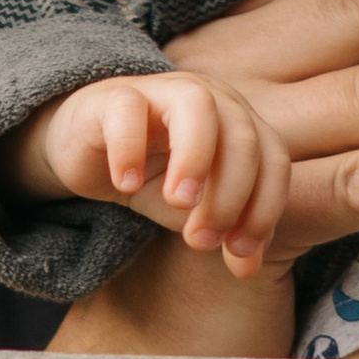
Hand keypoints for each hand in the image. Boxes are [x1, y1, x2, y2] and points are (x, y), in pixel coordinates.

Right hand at [8, 71, 289, 277]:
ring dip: (195, 159)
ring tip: (178, 204)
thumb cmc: (149, 174)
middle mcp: (209, 99)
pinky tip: (125, 186)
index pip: (273, 160)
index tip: (240, 252)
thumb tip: (248, 268)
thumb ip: (224, 231)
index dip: (264, 208)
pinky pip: (128, 111)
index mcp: (238, 124)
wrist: (85, 148)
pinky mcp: (113, 96)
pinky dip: (130, 148)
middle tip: (202, 241)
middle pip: (242, 137)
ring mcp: (162, 91)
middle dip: (230, 195)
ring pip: (196, 106)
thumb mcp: (191, 209)